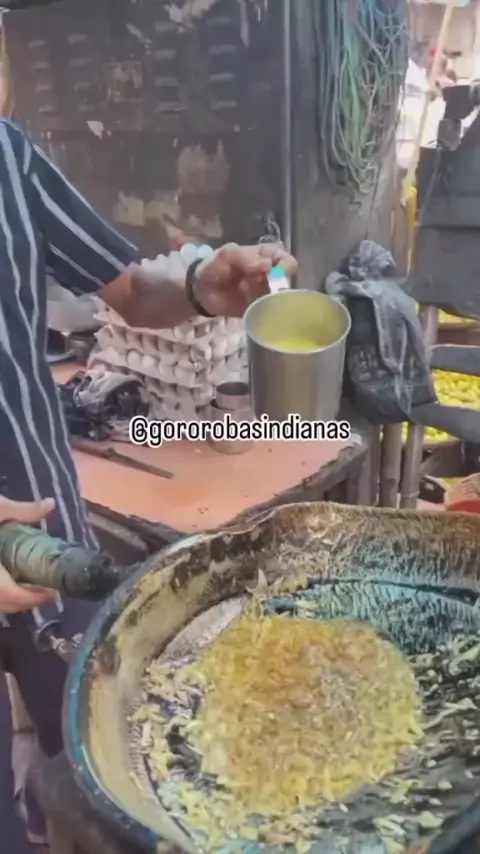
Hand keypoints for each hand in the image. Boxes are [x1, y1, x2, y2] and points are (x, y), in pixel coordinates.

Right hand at [0, 497, 55, 612]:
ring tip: (28, 587)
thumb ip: (22, 511)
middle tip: (45, 591)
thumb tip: (51, 503)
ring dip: (11, 601)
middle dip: (25, 601)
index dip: (34, 598)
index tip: (52, 593)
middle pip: (4, 605)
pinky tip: (5, 581)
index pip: (13, 595)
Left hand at [194, 242, 297, 316]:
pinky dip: (270, 312)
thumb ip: (244, 257)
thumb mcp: (224, 256)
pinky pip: (270, 311)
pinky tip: (262, 312)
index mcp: (261, 256)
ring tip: (265, 302)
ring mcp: (263, 292)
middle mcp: (267, 274)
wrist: (199, 292)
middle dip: (283, 284)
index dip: (285, 263)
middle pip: (285, 278)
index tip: (281, 272)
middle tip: (273, 291)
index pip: (282, 257)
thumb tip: (267, 264)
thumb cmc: (213, 268)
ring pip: (281, 295)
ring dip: (277, 299)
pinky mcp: (258, 309)